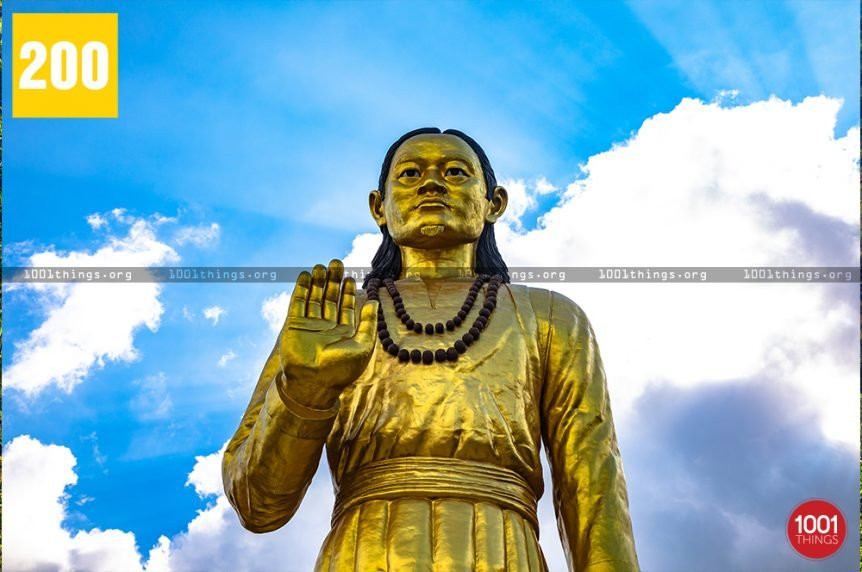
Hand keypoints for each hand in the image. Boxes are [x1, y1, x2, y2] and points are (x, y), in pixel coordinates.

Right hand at [277, 259, 378, 408]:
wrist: (313, 382)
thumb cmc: (341, 369)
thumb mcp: (363, 346)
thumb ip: (368, 324)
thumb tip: (374, 303)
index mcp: (343, 333)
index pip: (346, 307)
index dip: (347, 291)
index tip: (350, 276)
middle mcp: (327, 328)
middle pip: (330, 298)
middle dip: (333, 281)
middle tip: (336, 262)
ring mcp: (310, 326)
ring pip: (314, 298)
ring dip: (318, 282)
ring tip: (322, 265)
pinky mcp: (294, 325)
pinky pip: (298, 303)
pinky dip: (301, 289)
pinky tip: (306, 275)